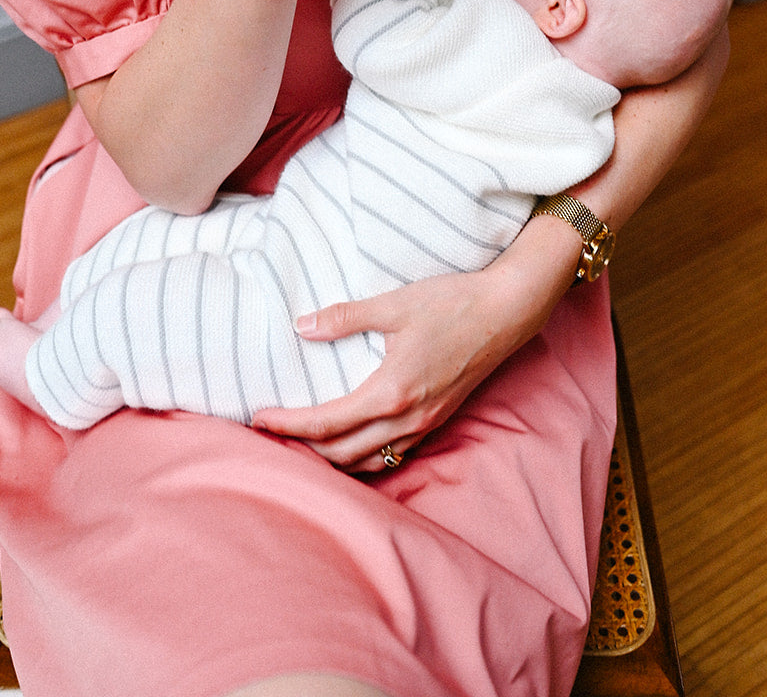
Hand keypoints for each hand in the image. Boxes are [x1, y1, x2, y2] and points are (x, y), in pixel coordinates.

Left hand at [251, 245, 573, 471]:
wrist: (507, 311)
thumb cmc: (452, 303)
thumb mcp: (394, 304)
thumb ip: (344, 317)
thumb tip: (301, 327)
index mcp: (390, 392)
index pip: (326, 423)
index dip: (288, 425)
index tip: (259, 420)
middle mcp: (407, 419)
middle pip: (341, 454)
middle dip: (302, 448)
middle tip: (271, 434)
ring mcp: (425, 424)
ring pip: (368, 463)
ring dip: (332, 458)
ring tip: (303, 443)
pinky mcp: (437, 420)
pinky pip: (392, 456)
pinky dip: (363, 457)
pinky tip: (350, 442)